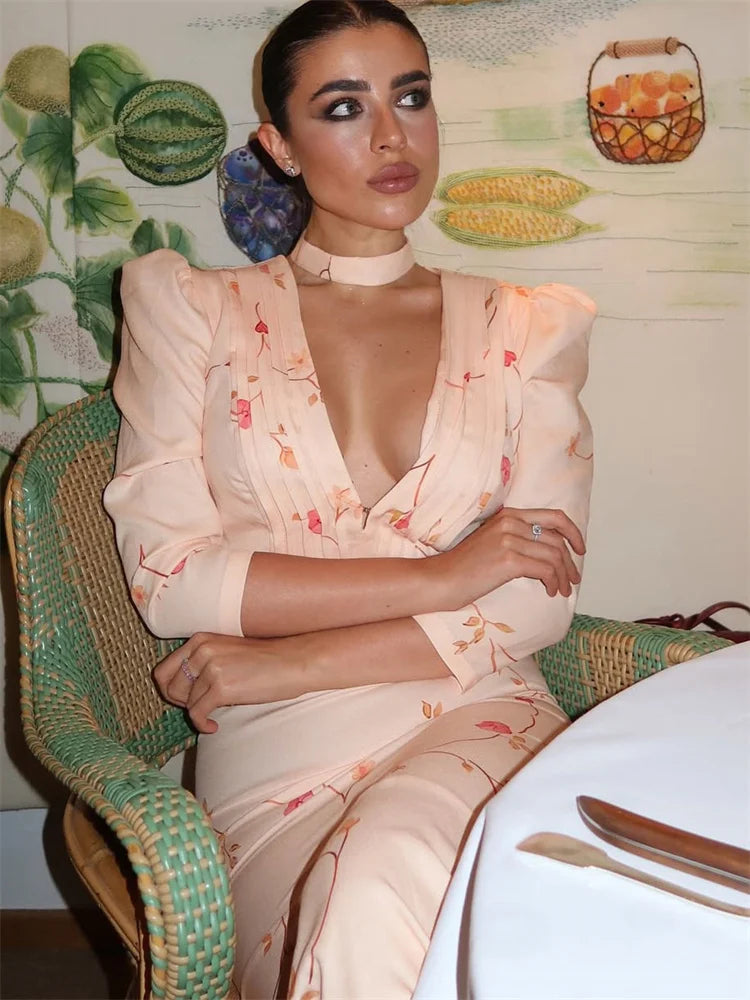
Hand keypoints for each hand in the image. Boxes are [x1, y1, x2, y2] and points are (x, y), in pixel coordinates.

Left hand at [153, 633, 302, 733]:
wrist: (293, 663)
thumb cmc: (264, 661)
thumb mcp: (226, 652)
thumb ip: (201, 663)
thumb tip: (178, 689)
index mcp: (199, 640)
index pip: (163, 669)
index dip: (169, 689)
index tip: (184, 699)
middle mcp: (202, 650)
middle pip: (169, 687)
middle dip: (180, 703)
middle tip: (199, 709)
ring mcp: (211, 667)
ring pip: (185, 702)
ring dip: (196, 714)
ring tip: (211, 716)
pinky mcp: (221, 686)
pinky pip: (197, 714)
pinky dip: (203, 725)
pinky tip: (214, 726)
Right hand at [441, 507, 585, 607]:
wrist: (441, 580)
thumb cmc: (465, 567)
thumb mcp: (493, 542)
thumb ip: (518, 539)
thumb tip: (548, 553)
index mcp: (509, 515)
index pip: (554, 517)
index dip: (573, 532)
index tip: (580, 550)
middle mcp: (511, 522)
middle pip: (558, 539)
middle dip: (571, 562)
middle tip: (574, 578)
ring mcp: (509, 539)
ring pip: (554, 556)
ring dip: (564, 576)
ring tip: (563, 590)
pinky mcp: (509, 559)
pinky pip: (546, 570)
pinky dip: (554, 583)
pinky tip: (551, 592)